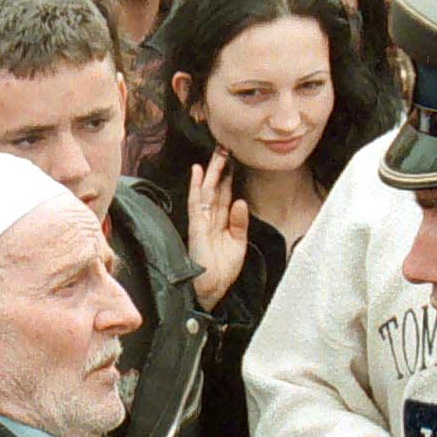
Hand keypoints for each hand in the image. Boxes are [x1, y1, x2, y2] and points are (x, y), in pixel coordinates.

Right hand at [185, 150, 249, 310]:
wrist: (212, 289)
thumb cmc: (223, 270)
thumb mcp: (239, 244)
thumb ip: (240, 223)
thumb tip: (240, 201)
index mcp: (221, 223)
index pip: (225, 195)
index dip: (229, 177)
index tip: (234, 159)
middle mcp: (211, 219)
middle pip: (216, 188)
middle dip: (220, 168)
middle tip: (225, 147)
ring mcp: (202, 221)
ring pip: (207, 191)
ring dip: (211, 171)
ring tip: (217, 153)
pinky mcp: (196, 226)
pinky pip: (196, 203)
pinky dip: (197, 186)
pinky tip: (198, 171)